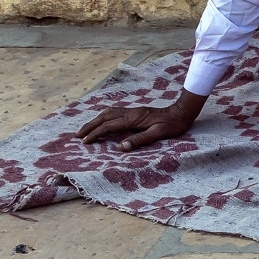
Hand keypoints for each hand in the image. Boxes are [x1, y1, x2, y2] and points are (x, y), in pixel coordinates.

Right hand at [78, 90, 206, 150]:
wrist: (181, 113)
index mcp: (133, 119)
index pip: (109, 126)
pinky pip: (114, 113)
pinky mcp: (134, 112)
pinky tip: (102, 122)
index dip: (96, 134)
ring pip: (108, 113)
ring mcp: (131, 111)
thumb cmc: (171, 125)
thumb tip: (121, 147)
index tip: (85, 141)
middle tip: (77, 135)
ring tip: (85, 129)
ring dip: (95, 120)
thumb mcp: (158, 134)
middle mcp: (130, 113)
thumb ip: (139, 140)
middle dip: (90, 126)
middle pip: (104, 117)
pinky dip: (103, 117)